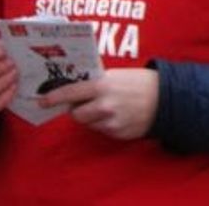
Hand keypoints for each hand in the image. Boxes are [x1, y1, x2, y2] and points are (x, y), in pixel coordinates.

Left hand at [39, 68, 158, 140]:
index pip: (70, 93)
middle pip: (76, 114)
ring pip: (89, 124)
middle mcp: (104, 106)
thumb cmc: (141, 82)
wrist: (166, 98)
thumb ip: (96, 82)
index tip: (42, 101)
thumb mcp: (117, 75)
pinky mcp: (118, 134)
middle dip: (78, 109)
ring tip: (108, 107)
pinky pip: (102, 130)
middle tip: (87, 102)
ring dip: (92, 117)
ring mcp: (111, 122)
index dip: (54, 97)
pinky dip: (106, 124)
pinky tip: (119, 115)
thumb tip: (76, 85)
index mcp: (102, 86)